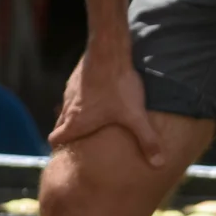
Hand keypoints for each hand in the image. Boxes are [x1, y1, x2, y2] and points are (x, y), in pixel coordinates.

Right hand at [50, 42, 163, 166]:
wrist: (109, 52)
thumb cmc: (118, 87)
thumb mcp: (135, 116)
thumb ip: (147, 141)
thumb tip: (159, 164)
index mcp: (76, 121)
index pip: (55, 138)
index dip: (59, 148)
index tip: (67, 153)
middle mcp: (68, 107)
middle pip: (60, 125)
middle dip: (68, 134)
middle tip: (81, 142)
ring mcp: (70, 90)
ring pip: (66, 108)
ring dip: (76, 116)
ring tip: (93, 122)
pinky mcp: (78, 77)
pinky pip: (75, 94)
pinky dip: (82, 101)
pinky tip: (99, 99)